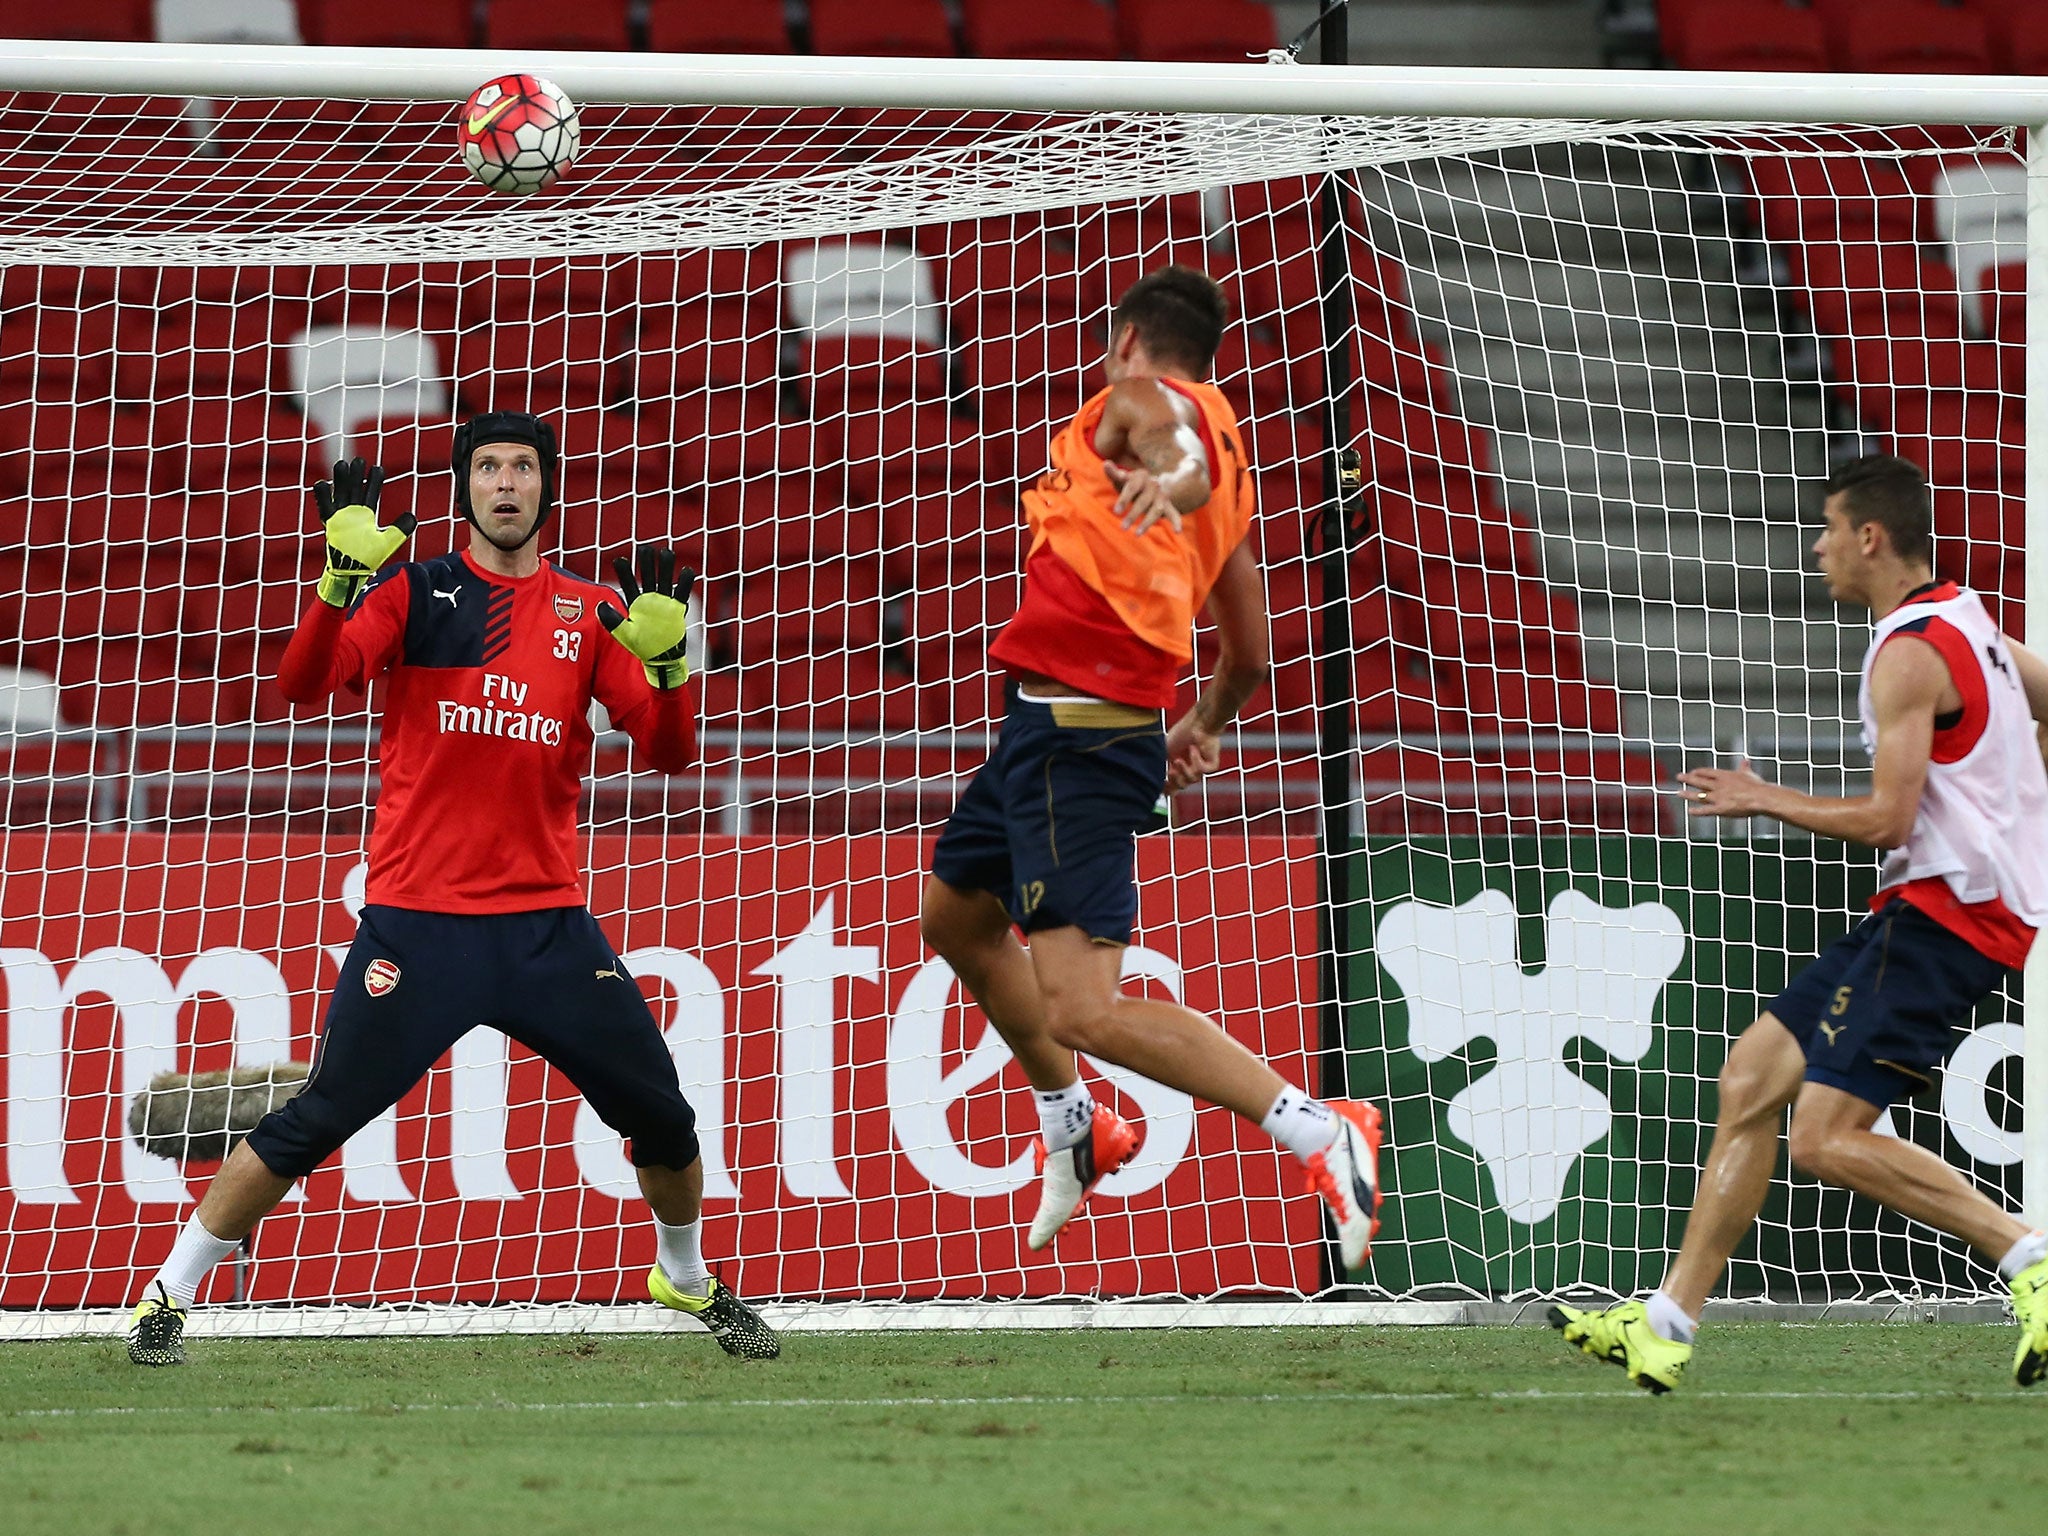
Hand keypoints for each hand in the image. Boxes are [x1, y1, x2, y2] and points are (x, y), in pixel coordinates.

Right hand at [312, 457, 409, 608]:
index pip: (371, 494)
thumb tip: (412, 515)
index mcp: (366, 516)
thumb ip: (400, 529)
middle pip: (354, 489)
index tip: (377, 468)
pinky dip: (322, 496)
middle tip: (359, 460)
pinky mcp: (330, 523)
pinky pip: (324, 507)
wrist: (353, 572)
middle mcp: (353, 513)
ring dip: (340, 480)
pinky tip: (322, 483)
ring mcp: (340, 517)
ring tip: (342, 464)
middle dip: (356, 475)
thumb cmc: (369, 558)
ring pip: (340, 493)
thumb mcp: (388, 542)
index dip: (374, 481)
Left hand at [598, 544, 694, 689]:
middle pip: (649, 577)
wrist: (661, 658)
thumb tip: (600, 605)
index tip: (619, 560)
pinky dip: (685, 583)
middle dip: (647, 563)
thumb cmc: (642, 646)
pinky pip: (681, 593)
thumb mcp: (624, 634)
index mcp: (636, 604)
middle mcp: (650, 600)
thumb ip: (612, 620)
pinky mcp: (677, 609)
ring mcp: (664, 603)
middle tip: (645, 548)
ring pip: (665, 581)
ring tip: (666, 552)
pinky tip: (687, 570)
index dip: (624, 572)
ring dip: (665, 567)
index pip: (629, 584)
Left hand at [1107, 462, 1183, 535]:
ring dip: (1147, 522)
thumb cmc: (1130, 484)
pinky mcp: (1168, 506)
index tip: (1116, 512)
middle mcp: (1153, 485)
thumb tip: (1106, 464)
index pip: (1132, 487)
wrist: (1149, 485)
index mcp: (1141, 476)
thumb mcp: (1122, 479)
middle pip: (1143, 501)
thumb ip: (1113, 473)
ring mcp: (1162, 496)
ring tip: (1137, 534)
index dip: (1124, 499)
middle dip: (1133, 514)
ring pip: (1156, 509)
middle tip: (1123, 527)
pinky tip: (1177, 531)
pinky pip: (1173, 513)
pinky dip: (1176, 521)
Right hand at [1165, 714, 1222, 792]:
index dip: (1167, 787)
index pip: (1172, 785)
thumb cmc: (1181, 733)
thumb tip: (1154, 779)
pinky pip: (1204, 771)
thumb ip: (1160, 766)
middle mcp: (1189, 768)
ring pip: (1192, 780)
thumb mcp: (1164, 751)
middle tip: (1170, 773)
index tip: (1161, 785)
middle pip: (1181, 786)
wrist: (1197, 722)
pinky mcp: (1211, 763)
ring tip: (1178, 760)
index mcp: (1177, 767)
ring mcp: (1201, 766)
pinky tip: (1194, 749)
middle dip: (1175, 781)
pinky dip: (1196, 760)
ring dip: (1184, 770)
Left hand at [1675, 760, 1774, 818]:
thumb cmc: (1758, 786)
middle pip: (1699, 781)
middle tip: (1678, 777)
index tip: (1692, 772)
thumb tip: (1745, 760)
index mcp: (1725, 776)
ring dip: (1688, 794)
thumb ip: (1744, 768)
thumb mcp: (1749, 774)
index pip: (1707, 772)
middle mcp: (1718, 785)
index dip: (1698, 772)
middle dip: (1688, 779)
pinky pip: (1706, 810)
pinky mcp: (1720, 809)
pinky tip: (1689, 811)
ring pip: (1699, 795)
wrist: (1761, 798)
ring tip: (1678, 793)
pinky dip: (1697, 811)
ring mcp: (1718, 797)